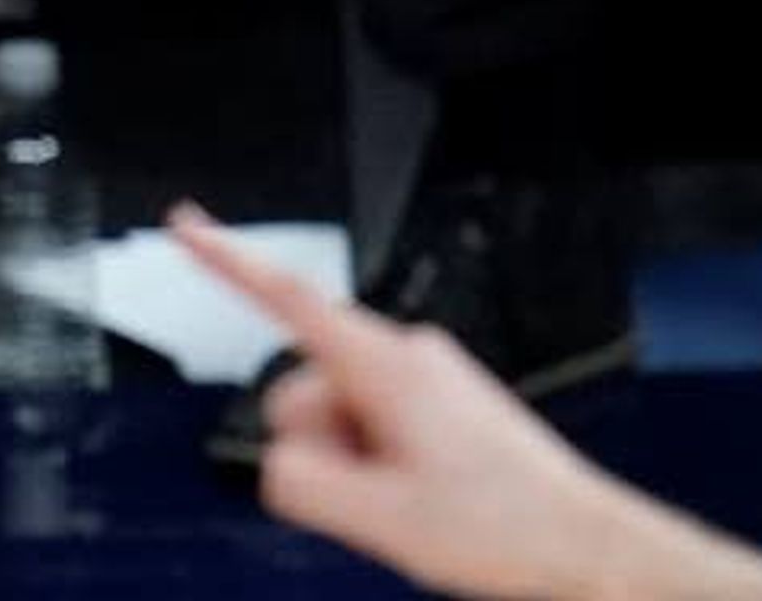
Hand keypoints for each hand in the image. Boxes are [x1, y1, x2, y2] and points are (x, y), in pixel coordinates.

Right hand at [167, 205, 642, 600]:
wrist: (573, 539)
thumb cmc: (502, 522)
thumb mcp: (378, 517)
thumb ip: (303, 480)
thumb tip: (279, 457)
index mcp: (390, 365)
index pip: (290, 299)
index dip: (230, 260)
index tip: (188, 223)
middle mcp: (406, 358)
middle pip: (297, 390)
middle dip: (316, 447)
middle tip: (381, 493)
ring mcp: (421, 381)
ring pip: (328, 420)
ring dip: (349, 466)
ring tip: (413, 497)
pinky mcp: (432, 405)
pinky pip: (363, 431)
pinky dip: (371, 469)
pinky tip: (421, 495)